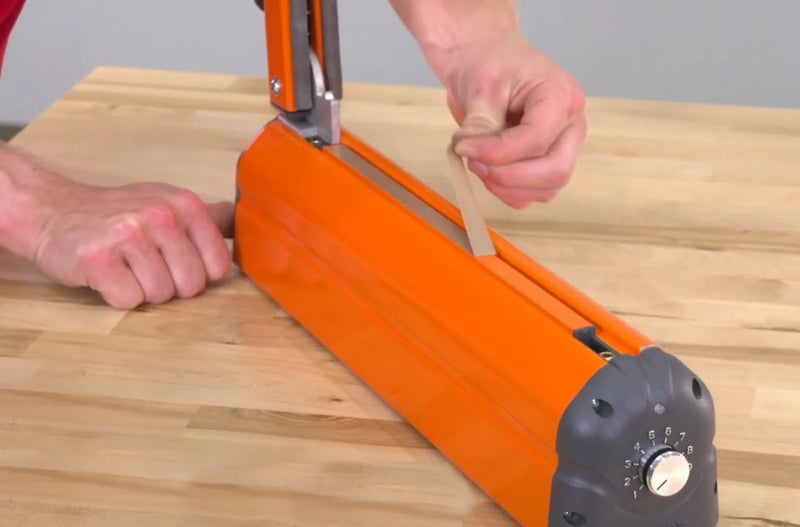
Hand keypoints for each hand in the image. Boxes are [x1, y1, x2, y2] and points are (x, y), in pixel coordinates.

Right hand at [30, 180, 233, 308]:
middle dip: (171, 284)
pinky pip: (130, 300)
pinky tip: (107, 274)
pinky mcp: (98, 259)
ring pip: (162, 295)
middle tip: (145, 264)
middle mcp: (160, 215)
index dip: (200, 273)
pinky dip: (118, 295)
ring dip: (143, 289)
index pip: (219, 265)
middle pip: (192, 285)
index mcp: (184, 204)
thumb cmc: (116, 214)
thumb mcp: (167, 202)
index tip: (178, 262)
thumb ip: (209, 217)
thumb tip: (248, 224)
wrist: (51, 212)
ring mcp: (128, 235)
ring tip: (125, 266)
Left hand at [446, 32, 586, 207]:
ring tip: (477, 161)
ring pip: (545, 189)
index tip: (464, 148)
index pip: (537, 139)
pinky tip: (487, 170)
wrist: (485, 61)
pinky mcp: (546, 164)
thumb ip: (481, 123)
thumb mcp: (482, 85)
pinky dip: (507, 191)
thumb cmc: (490, 63)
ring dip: (506, 186)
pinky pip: (532, 194)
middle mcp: (570, 126)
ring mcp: (562, 148)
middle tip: (474, 163)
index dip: (498, 152)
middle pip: (555, 171)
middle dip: (509, 176)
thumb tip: (472, 152)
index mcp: (562, 97)